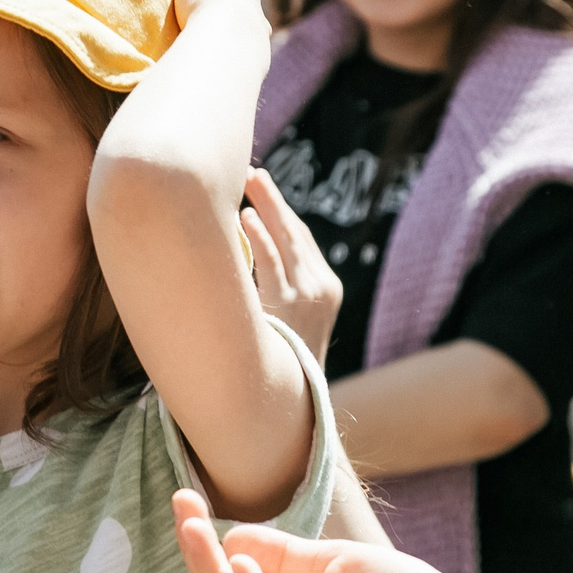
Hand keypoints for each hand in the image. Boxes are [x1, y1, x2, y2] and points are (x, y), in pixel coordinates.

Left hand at [241, 168, 339, 358]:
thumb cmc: (282, 358)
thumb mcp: (292, 319)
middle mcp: (323, 288)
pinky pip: (272, 263)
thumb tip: (245, 253)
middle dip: (273, 200)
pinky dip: (259, 237)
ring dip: (266, 207)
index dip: (282, 211)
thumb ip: (282, 287)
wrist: (291, 399)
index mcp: (327, 288)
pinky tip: (244, 218)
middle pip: (296, 232)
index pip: (303, 239)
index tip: (261, 188)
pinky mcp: (289, 306)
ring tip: (247, 183)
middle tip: (251, 173)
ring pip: (286, 240)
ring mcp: (307, 296)